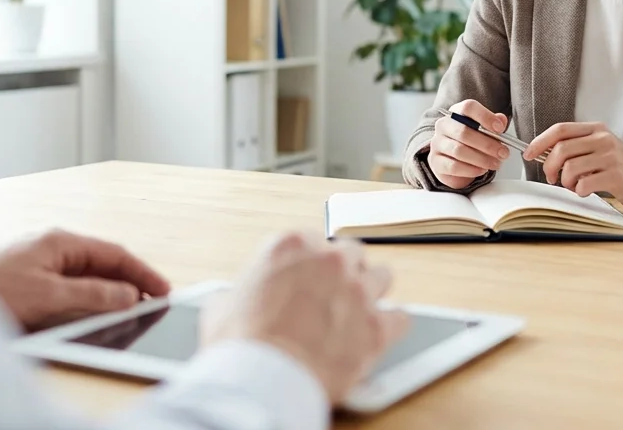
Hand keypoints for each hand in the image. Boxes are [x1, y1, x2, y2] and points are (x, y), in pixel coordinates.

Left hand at [0, 229, 170, 331]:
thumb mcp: (49, 295)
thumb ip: (92, 294)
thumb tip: (128, 294)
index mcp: (60, 241)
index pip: (114, 253)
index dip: (142, 272)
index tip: (163, 289)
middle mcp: (51, 246)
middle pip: (102, 262)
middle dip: (130, 280)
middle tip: (152, 301)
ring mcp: (38, 260)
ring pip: (86, 273)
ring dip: (109, 289)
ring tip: (128, 308)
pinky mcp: (27, 277)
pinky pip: (69, 283)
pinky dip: (88, 295)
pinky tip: (91, 309)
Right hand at [201, 232, 409, 403]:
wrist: (262, 381)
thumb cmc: (239, 346)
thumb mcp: (223, 307)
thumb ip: (243, 292)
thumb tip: (237, 301)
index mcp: (291, 246)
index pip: (314, 241)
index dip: (312, 263)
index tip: (311, 277)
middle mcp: (329, 261)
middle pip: (352, 252)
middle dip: (346, 271)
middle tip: (336, 292)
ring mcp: (357, 291)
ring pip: (382, 276)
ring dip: (372, 291)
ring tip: (361, 310)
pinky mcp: (377, 326)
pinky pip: (400, 317)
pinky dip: (391, 325)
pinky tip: (380, 333)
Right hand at [426, 99, 510, 188]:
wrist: (456, 163)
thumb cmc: (473, 143)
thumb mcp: (486, 131)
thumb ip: (495, 124)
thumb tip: (501, 120)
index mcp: (457, 113)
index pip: (468, 107)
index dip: (485, 117)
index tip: (500, 129)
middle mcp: (444, 125)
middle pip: (464, 131)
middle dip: (487, 144)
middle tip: (503, 153)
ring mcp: (437, 143)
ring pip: (459, 150)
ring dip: (481, 159)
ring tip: (495, 163)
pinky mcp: (436, 162)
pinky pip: (453, 166)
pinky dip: (471, 170)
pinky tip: (482, 170)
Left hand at [523, 123, 622, 209]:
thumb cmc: (616, 165)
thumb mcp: (597, 147)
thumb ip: (573, 147)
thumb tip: (542, 154)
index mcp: (595, 129)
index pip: (560, 130)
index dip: (540, 142)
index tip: (528, 154)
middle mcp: (602, 139)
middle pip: (561, 149)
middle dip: (549, 167)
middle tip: (551, 177)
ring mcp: (610, 156)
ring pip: (570, 168)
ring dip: (565, 181)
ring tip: (572, 185)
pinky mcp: (615, 175)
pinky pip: (584, 184)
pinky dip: (578, 191)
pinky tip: (585, 191)